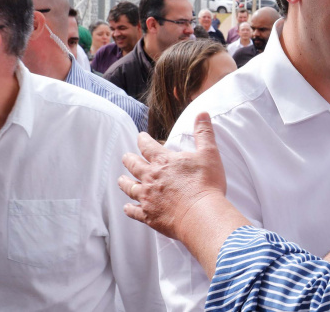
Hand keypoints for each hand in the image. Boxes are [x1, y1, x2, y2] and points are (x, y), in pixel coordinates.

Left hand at [119, 113, 230, 241]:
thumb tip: (202, 113)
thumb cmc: (206, 184)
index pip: (147, 146)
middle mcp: (151, 178)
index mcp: (163, 162)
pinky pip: (134, 211)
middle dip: (129, 159)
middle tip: (126, 157)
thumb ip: (204, 133)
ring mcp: (148, 197)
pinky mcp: (149, 215)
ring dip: (124, 183)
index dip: (143, 140)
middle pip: (134, 166)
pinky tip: (127, 207)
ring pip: (130, 188)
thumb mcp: (209, 153)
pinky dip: (129, 209)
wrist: (201, 214)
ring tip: (121, 180)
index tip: (140, 136)